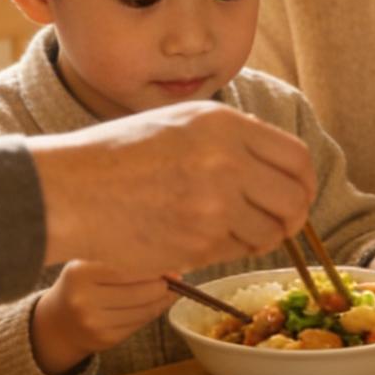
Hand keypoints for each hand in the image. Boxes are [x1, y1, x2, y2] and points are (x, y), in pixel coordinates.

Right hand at [30, 101, 314, 275]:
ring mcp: (214, 204)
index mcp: (223, 124)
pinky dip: (226, 249)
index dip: (303, 182)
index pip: (296, 158)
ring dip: (258, 238)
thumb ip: (228, 136)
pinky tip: (199, 237)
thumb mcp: (177, 122)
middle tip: (280, 225)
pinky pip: (233, 251)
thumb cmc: (116, 155)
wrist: (70, 190)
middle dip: (293, 217)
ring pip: (268, 232)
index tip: (298, 195)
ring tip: (229, 231)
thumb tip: (273, 160)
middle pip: (293, 199)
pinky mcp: (198, 242)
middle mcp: (226, 160)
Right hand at [31, 262, 172, 374]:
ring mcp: (94, 323)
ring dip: (162, 299)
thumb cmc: (78, 286)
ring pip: (143, 309)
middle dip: (162, 283)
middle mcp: (83, 300)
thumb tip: (166, 264)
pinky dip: (153, 312)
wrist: (57, 324)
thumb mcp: (87, 266)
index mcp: (79, 273)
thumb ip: (118, 262)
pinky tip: (159, 303)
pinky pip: (139, 323)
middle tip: (175, 275)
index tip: (170, 261)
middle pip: (138, 291)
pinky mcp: (106, 339)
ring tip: (172, 288)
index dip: (152, 266)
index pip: (126, 268)